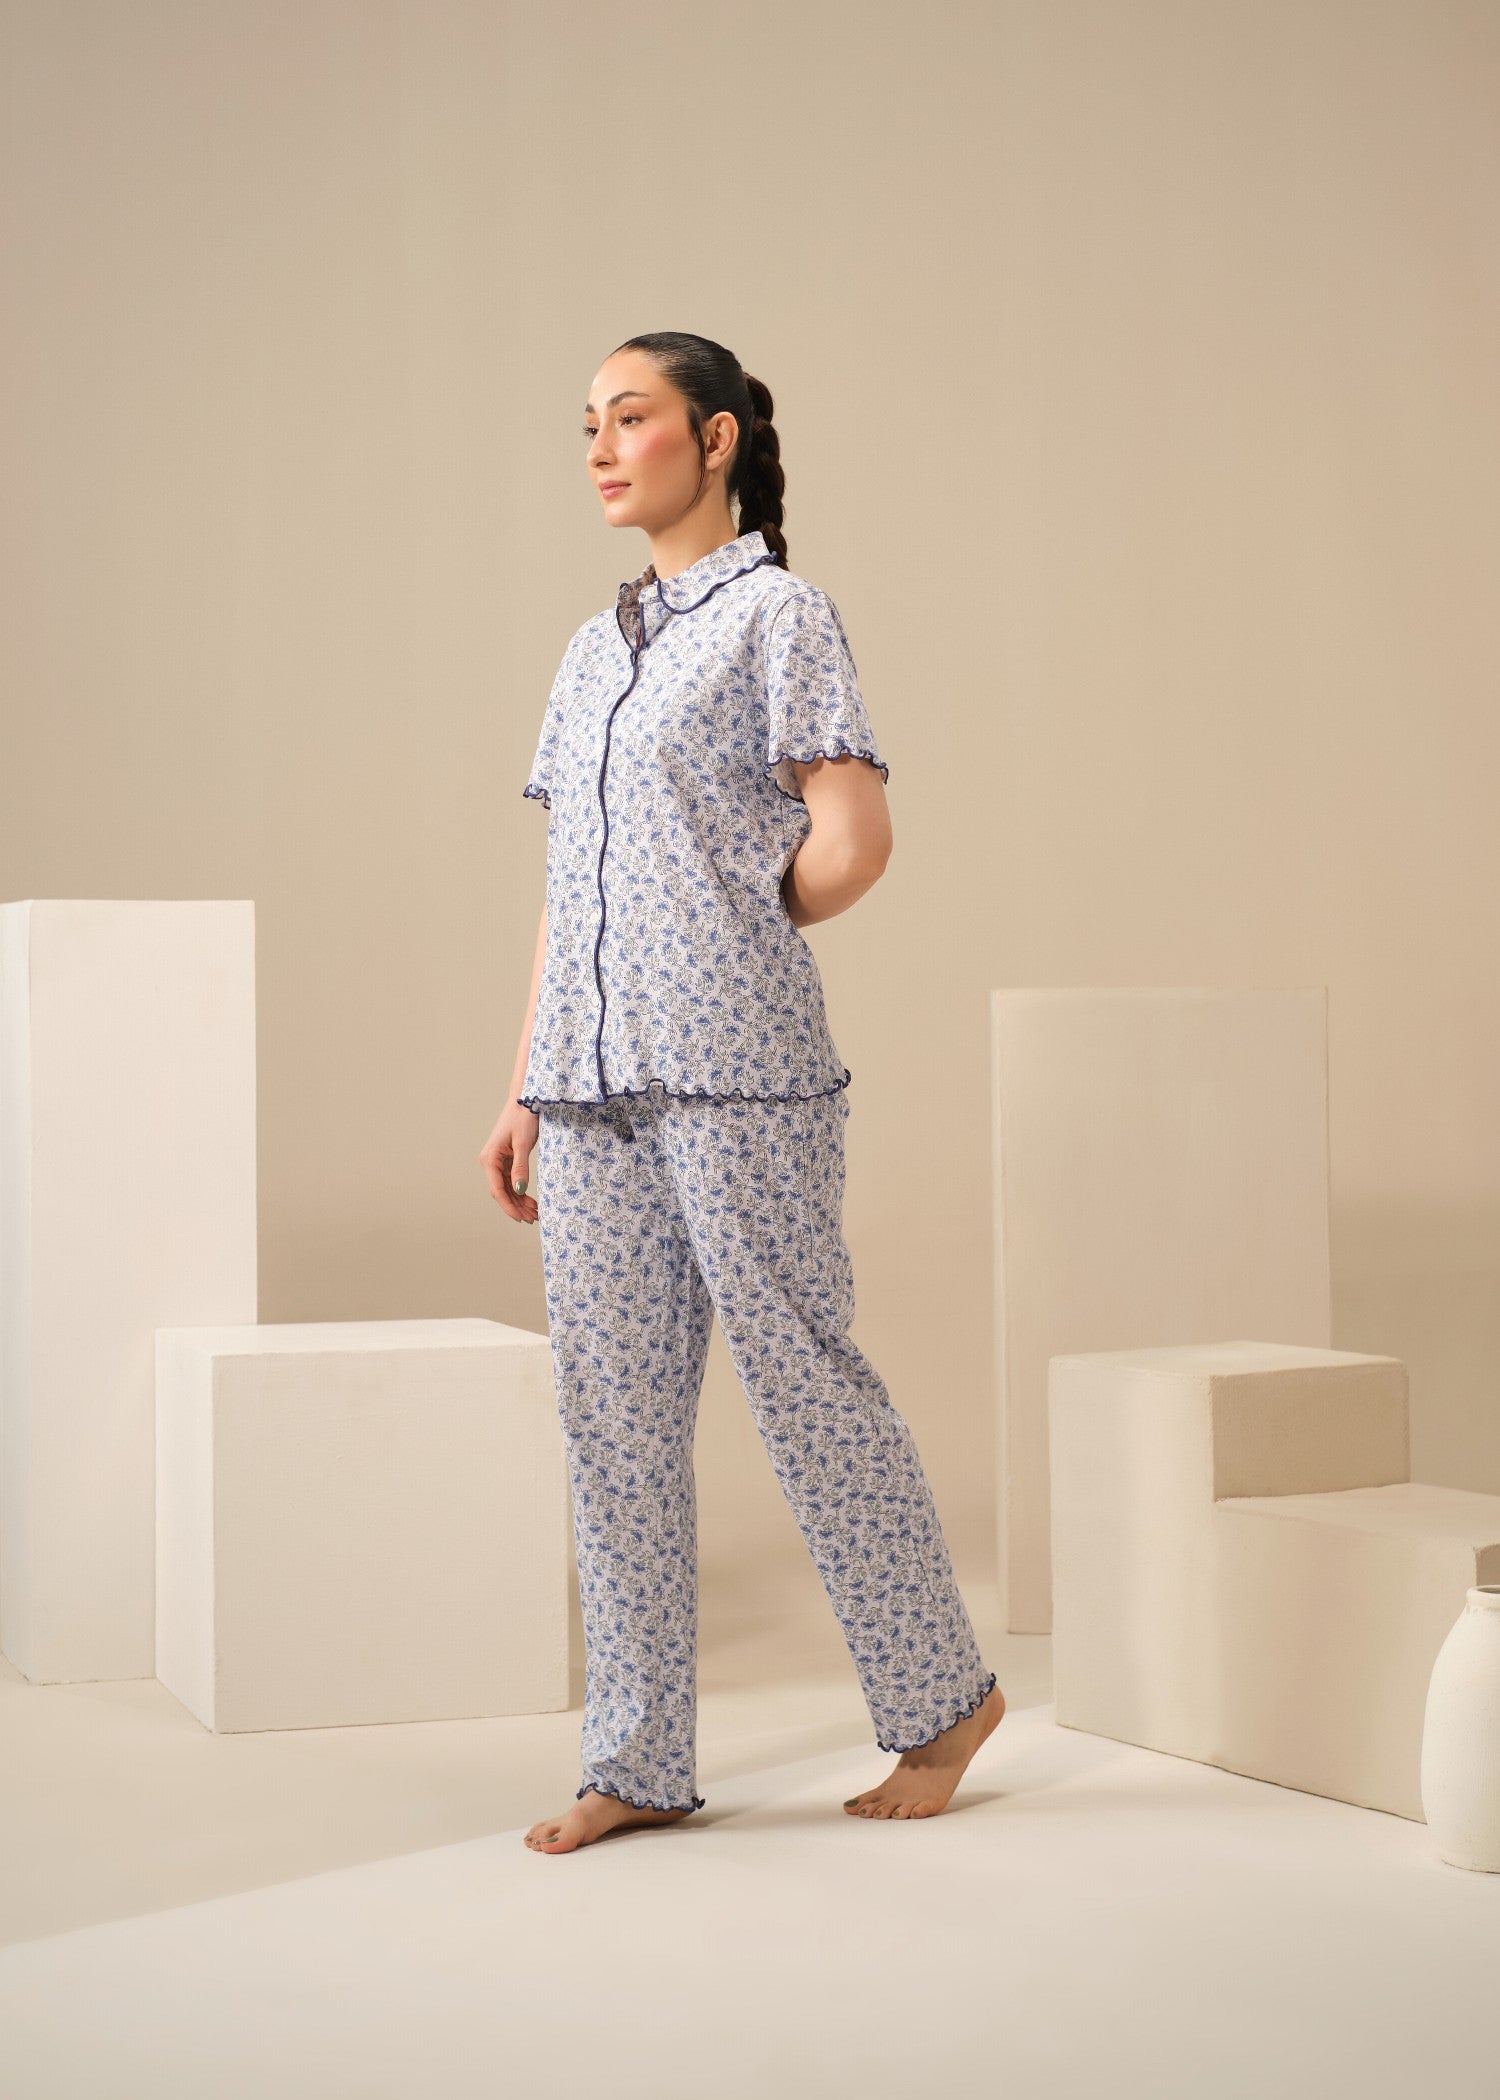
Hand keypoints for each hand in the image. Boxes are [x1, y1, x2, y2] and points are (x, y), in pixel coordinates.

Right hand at [479, 1102, 539, 1224]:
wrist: (526, 1099)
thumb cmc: (523, 1117)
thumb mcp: (522, 1144)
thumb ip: (520, 1168)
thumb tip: (519, 1190)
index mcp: (490, 1159)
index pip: (497, 1190)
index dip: (509, 1206)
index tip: (520, 1218)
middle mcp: (490, 1162)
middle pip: (502, 1191)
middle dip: (516, 1206)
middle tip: (533, 1218)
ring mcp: (498, 1161)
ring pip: (507, 1188)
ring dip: (520, 1201)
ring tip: (535, 1213)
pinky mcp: (506, 1159)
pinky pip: (512, 1180)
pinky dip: (521, 1191)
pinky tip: (531, 1201)